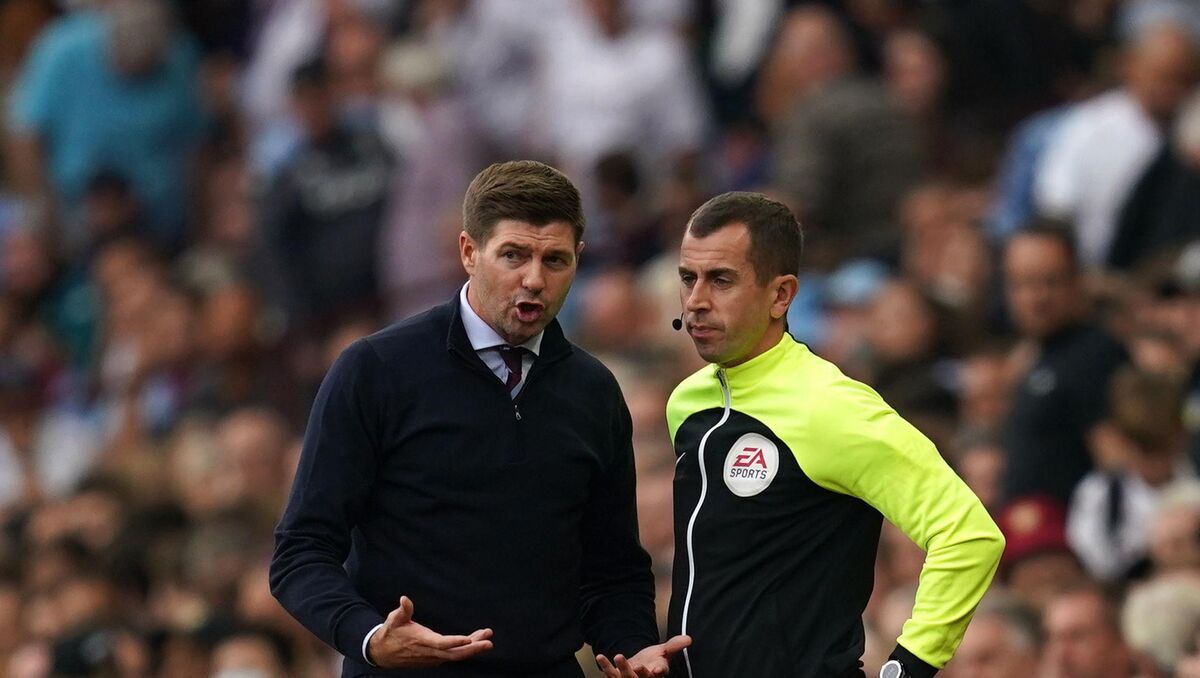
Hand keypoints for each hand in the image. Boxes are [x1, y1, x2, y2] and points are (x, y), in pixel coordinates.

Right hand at [366, 596, 492, 668]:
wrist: (382, 653)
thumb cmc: (390, 633)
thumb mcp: (394, 620)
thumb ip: (403, 610)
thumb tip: (404, 599)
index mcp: (421, 641)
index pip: (441, 643)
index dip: (455, 642)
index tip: (469, 639)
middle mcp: (430, 652)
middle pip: (454, 654)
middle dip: (473, 649)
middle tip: (489, 642)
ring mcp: (433, 657)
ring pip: (456, 655)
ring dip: (473, 648)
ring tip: (487, 638)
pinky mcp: (435, 657)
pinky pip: (453, 655)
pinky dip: (466, 649)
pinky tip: (476, 640)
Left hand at [595, 635, 690, 676]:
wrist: (638, 666)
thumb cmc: (653, 660)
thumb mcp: (664, 651)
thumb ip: (674, 645)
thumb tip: (688, 638)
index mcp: (657, 673)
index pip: (660, 673)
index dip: (658, 672)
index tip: (657, 670)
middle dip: (640, 674)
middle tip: (638, 667)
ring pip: (626, 677)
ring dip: (622, 668)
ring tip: (619, 655)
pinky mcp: (616, 677)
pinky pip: (610, 673)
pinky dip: (605, 665)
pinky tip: (600, 656)